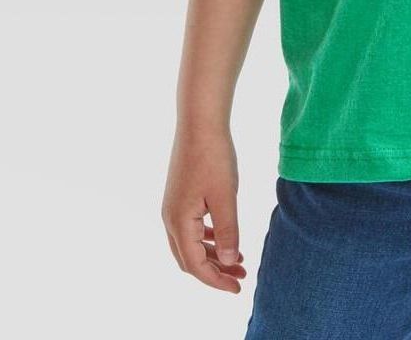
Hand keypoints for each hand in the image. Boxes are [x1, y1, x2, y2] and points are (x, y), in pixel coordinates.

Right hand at [161, 127, 246, 292]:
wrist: (199, 122)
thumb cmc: (213, 156)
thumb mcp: (225, 196)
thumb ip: (228, 231)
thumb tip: (230, 262)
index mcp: (179, 222)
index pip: (196, 265)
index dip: (217, 280)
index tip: (239, 287)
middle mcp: (170, 218)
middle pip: (190, 259)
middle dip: (215, 272)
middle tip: (241, 277)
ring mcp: (173, 207)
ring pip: (190, 244)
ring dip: (213, 255)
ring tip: (239, 260)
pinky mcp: (179, 196)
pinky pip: (191, 228)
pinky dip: (208, 238)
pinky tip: (226, 238)